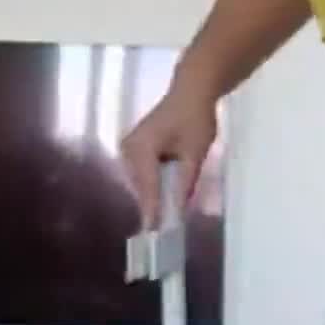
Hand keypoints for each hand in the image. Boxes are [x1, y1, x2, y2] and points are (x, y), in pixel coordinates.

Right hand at [120, 79, 217, 226]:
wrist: (191, 91)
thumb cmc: (196, 119)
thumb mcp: (195, 153)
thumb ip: (185, 182)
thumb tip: (179, 210)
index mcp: (143, 148)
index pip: (148, 187)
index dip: (152, 210)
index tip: (153, 232)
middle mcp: (129, 148)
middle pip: (140, 186)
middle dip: (150, 205)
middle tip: (160, 229)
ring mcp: (129, 146)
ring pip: (139, 180)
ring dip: (150, 195)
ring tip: (161, 217)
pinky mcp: (134, 146)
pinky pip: (140, 172)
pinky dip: (150, 184)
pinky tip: (161, 196)